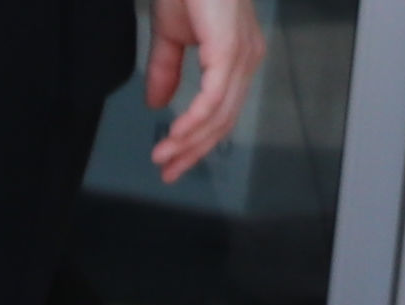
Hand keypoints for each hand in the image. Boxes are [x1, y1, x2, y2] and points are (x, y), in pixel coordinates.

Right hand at [145, 0, 265, 181]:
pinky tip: (176, 135)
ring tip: (164, 157)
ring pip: (220, 116)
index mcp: (238, 56)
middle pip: (224, 121)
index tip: (173, 162)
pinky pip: (213, 99)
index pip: (222, 112)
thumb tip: (157, 103)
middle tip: (168, 170)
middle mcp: (247, 58)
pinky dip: (193, 121)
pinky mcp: (230, 50)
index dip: (197, 142)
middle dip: (194, 151)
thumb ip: (165, 71)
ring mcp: (242, 55)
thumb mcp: (170, 34)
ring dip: (189, 142)